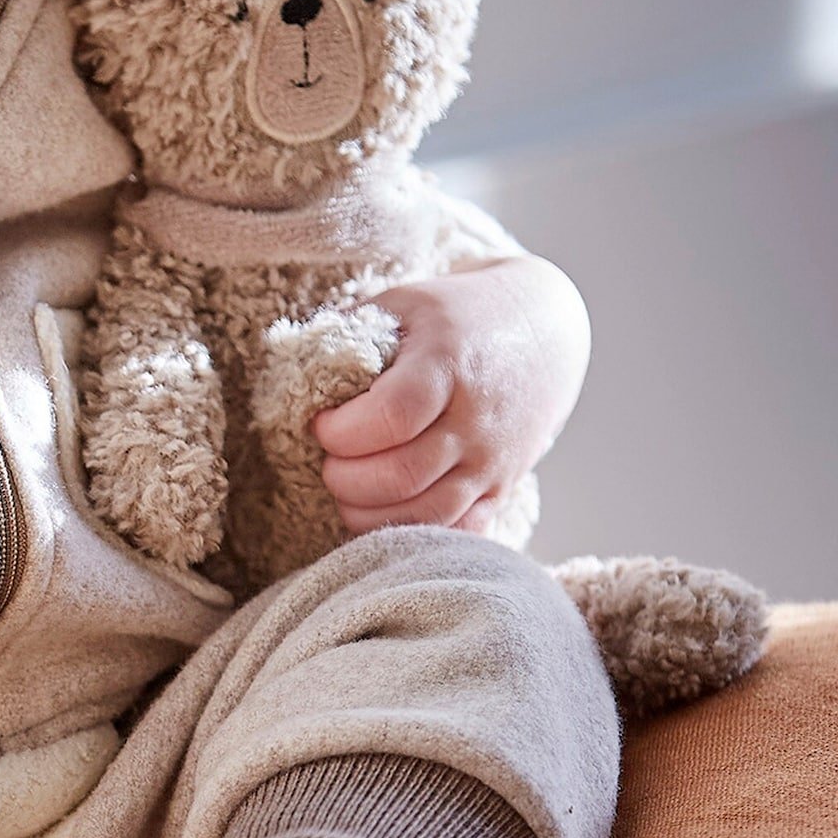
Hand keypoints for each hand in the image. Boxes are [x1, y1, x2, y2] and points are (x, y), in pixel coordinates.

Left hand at [309, 256, 589, 535]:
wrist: (543, 333)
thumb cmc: (455, 316)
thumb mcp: (401, 303)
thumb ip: (346, 334)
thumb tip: (293, 372)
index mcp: (448, 364)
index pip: (391, 417)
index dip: (341, 430)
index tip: (320, 422)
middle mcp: (476, 420)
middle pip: (401, 475)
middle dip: (343, 477)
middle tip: (328, 459)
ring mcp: (494, 462)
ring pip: (427, 514)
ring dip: (369, 514)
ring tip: (347, 488)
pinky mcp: (502, 490)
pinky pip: (458, 533)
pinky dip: (413, 534)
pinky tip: (382, 514)